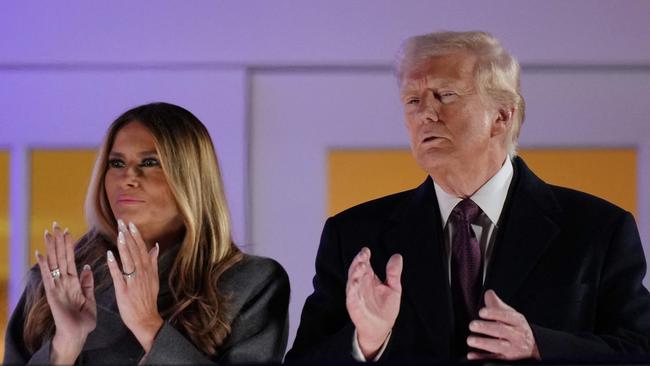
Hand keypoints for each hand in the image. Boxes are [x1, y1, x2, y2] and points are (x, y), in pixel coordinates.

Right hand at [35, 222, 95, 364]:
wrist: (77, 334)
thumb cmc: (83, 319)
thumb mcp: (89, 298)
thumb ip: (87, 283)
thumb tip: (87, 267)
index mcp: (73, 282)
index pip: (70, 259)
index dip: (69, 246)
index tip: (67, 231)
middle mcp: (63, 282)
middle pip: (61, 257)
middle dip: (58, 241)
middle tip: (55, 225)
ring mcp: (57, 287)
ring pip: (54, 263)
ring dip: (51, 248)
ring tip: (48, 233)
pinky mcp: (52, 293)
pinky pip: (48, 277)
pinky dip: (44, 265)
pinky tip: (40, 253)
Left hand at [106, 219, 162, 352]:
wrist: (145, 318)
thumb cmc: (147, 298)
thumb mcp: (154, 278)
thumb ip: (153, 262)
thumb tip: (156, 247)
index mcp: (148, 269)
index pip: (142, 248)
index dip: (136, 236)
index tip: (131, 224)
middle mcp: (142, 272)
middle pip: (135, 251)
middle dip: (128, 236)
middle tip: (122, 222)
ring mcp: (133, 280)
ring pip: (128, 260)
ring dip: (124, 246)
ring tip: (119, 233)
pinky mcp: (124, 289)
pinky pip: (119, 275)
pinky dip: (115, 265)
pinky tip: (110, 255)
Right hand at [346, 247, 402, 358]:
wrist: (381, 327)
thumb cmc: (385, 307)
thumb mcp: (393, 288)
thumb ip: (394, 273)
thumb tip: (397, 256)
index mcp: (368, 277)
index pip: (364, 263)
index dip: (364, 256)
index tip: (366, 250)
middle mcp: (361, 284)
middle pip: (357, 270)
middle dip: (358, 262)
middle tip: (363, 256)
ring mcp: (356, 294)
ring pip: (352, 281)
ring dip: (355, 274)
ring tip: (360, 266)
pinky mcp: (354, 306)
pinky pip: (351, 297)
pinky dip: (352, 290)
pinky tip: (355, 283)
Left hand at [467, 289, 540, 360]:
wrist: (533, 348)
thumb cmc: (518, 329)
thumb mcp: (512, 315)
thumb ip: (498, 305)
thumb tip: (488, 293)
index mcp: (517, 322)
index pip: (507, 316)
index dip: (494, 313)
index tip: (482, 311)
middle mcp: (516, 335)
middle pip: (502, 331)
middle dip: (486, 328)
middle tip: (472, 325)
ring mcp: (512, 349)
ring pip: (498, 346)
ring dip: (483, 343)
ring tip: (470, 340)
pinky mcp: (507, 360)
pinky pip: (494, 359)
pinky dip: (482, 358)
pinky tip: (472, 355)